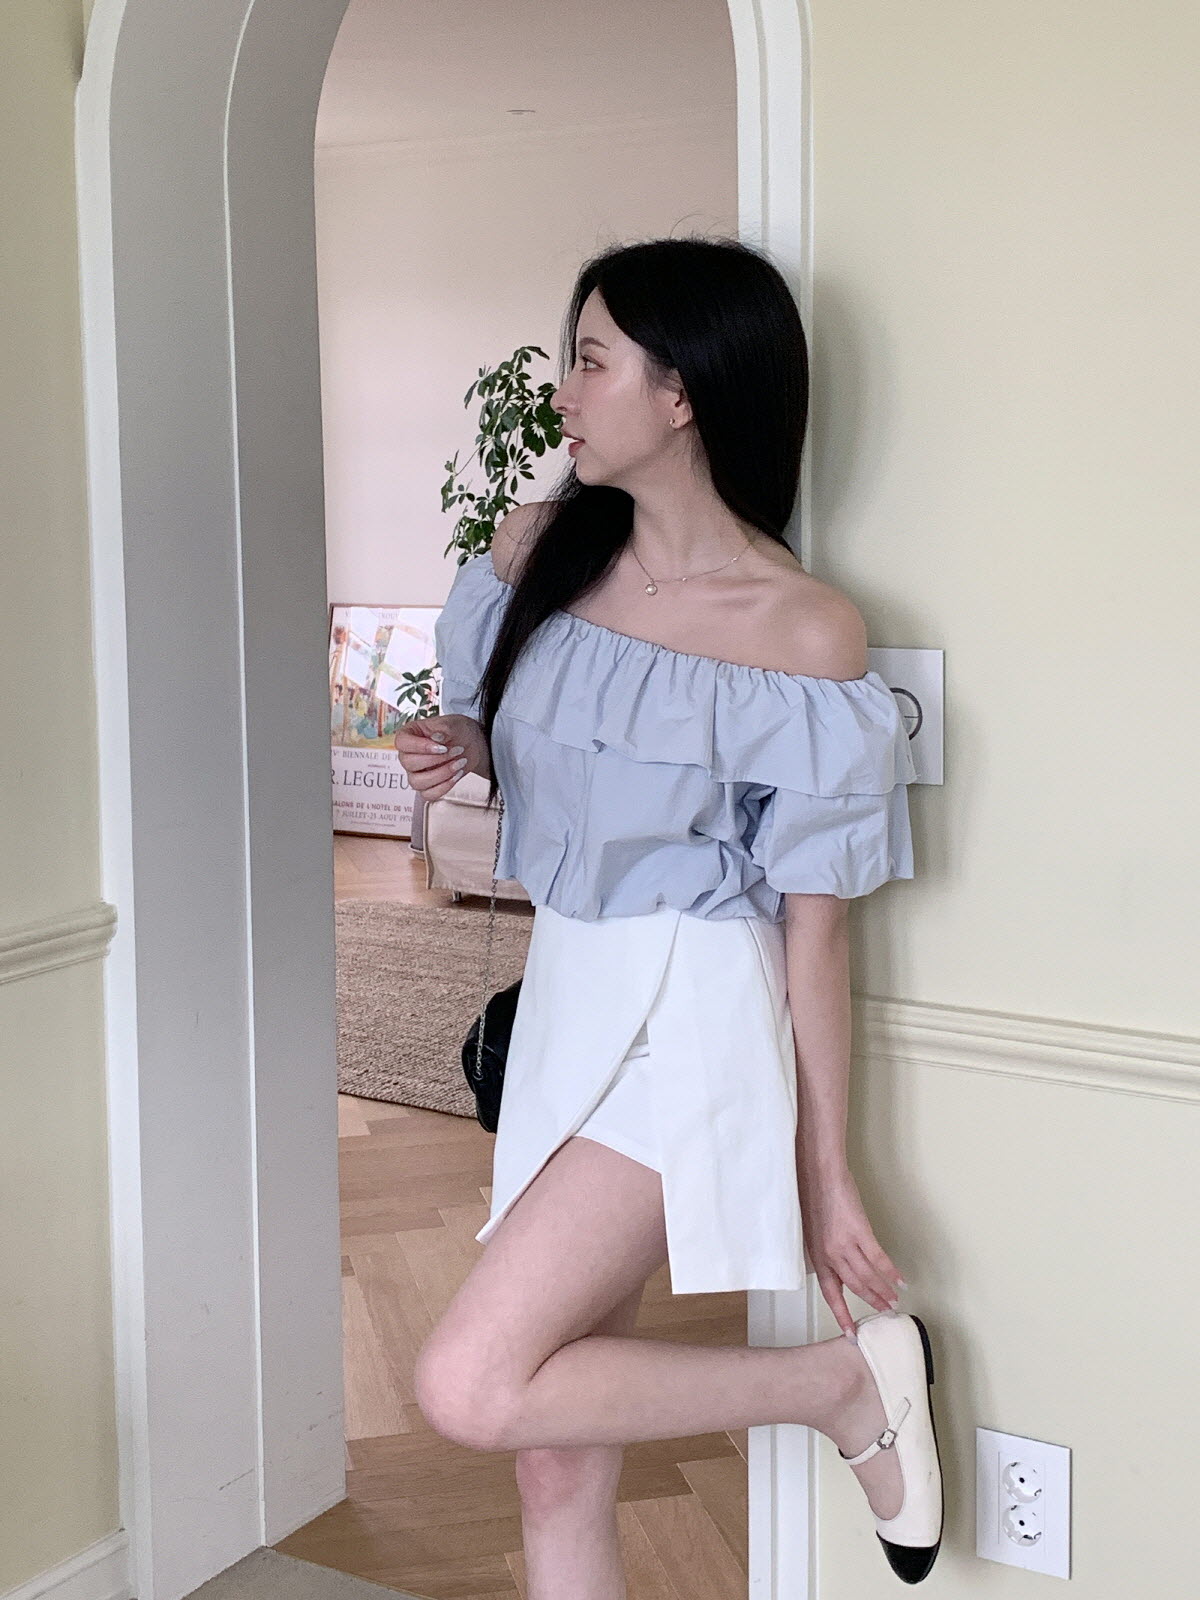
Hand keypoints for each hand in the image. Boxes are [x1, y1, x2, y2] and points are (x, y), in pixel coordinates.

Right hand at [394, 713, 487, 799]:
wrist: (469, 744)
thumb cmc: (456, 731)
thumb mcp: (452, 724)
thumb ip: (444, 729)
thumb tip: (436, 738)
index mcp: (408, 736)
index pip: (402, 743)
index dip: (420, 747)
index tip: (442, 747)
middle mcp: (407, 755)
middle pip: (410, 763)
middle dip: (437, 759)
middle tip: (457, 751)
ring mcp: (415, 773)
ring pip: (417, 782)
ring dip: (441, 774)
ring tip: (459, 763)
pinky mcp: (427, 786)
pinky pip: (428, 795)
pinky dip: (444, 787)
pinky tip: (457, 775)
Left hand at [797, 1162, 905, 1336]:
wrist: (818, 1173)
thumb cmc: (813, 1196)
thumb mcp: (812, 1230)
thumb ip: (824, 1250)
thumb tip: (839, 1266)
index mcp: (817, 1256)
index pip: (830, 1294)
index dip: (841, 1315)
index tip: (851, 1334)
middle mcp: (830, 1255)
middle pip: (854, 1287)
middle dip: (871, 1302)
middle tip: (885, 1312)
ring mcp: (845, 1244)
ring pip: (868, 1277)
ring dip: (883, 1291)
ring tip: (895, 1301)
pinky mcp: (859, 1231)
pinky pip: (878, 1258)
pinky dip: (891, 1271)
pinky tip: (900, 1280)